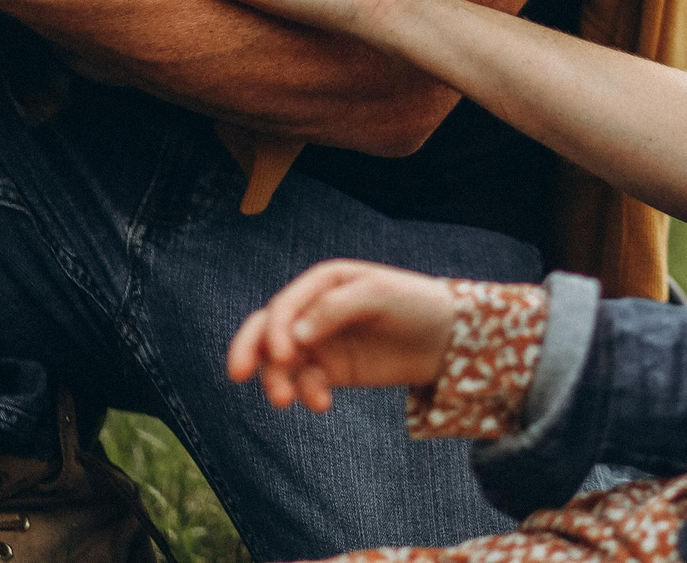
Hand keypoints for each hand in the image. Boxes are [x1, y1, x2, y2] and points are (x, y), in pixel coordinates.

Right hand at [226, 260, 456, 410]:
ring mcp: (320, 341)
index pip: (285, 305)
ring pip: (279, 361)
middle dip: (247, 349)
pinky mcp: (331, 370)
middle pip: (266, 328)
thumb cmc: (415, 304)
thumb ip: (336, 309)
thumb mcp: (381, 295)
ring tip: (286, 401)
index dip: (275, 329)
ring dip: (276, 380)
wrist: (448, 338)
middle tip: (238, 374)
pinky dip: (305, 393)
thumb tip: (295, 338)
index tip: (281, 356)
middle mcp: (314, 310)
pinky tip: (322, 403)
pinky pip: (304, 382)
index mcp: (323, 282)